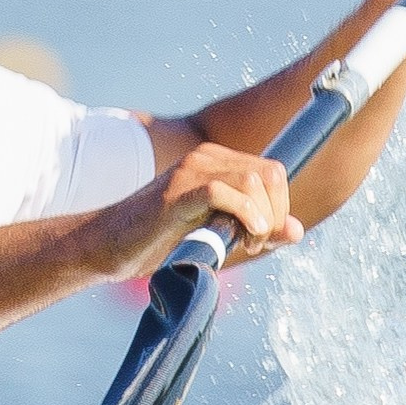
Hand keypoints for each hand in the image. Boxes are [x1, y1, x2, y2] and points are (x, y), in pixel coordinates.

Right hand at [92, 142, 302, 278]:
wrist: (109, 246)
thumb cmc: (159, 242)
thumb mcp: (218, 236)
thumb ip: (257, 230)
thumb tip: (296, 230)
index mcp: (217, 163)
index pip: (273, 172)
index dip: (280, 207)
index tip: (261, 237)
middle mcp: (206, 158)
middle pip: (270, 174)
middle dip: (275, 213)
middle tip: (253, 243)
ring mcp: (190, 171)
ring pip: (253, 180)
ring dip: (260, 218)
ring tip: (244, 243)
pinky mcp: (177, 192)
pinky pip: (224, 192)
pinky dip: (243, 215)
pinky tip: (239, 235)